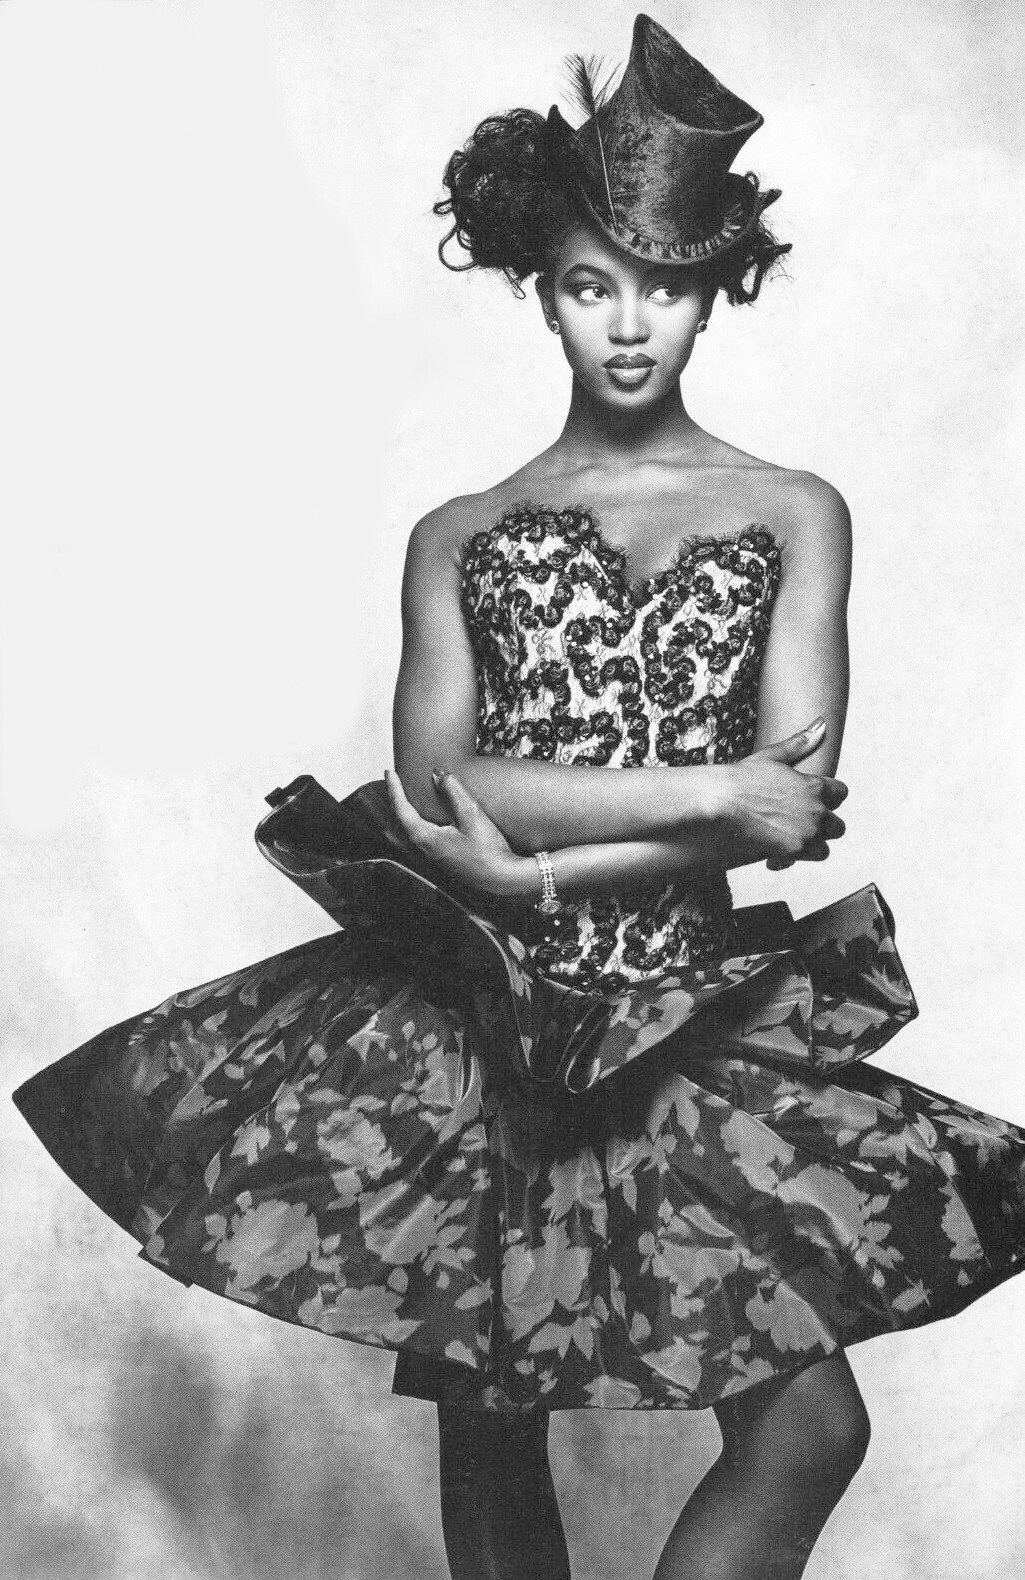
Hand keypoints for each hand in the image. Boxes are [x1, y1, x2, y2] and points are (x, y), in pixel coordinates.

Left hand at [383, 768, 531, 897]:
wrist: (503, 878)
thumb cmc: (488, 850)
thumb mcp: (472, 815)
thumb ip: (454, 791)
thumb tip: (438, 774)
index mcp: (425, 838)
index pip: (401, 808)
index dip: (394, 788)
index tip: (390, 771)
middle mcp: (424, 848)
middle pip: (400, 820)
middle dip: (395, 799)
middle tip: (393, 780)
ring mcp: (432, 856)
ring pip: (410, 829)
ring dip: (405, 811)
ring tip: (406, 795)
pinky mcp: (443, 858)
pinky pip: (422, 835)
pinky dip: (417, 820)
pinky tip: (427, 816)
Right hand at [705, 717, 847, 870]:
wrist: (720, 802)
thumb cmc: (740, 778)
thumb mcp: (771, 757)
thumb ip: (799, 744)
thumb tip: (821, 725)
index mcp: (815, 785)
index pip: (841, 793)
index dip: (828, 799)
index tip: (811, 802)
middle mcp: (817, 809)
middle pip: (837, 825)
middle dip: (822, 826)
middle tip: (799, 825)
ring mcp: (808, 831)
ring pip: (825, 846)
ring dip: (810, 845)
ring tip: (788, 841)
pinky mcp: (795, 850)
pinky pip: (806, 859)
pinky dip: (792, 859)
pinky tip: (774, 854)